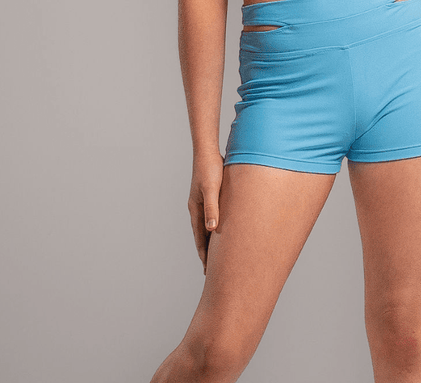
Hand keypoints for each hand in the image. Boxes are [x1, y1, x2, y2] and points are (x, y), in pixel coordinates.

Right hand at [188, 149, 224, 273]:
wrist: (207, 151)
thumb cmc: (210, 169)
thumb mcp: (211, 190)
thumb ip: (212, 209)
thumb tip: (212, 230)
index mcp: (196, 209)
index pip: (199, 238)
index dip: (204, 255)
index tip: (208, 271)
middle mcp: (197, 208)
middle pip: (202, 235)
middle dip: (207, 252)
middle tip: (212, 270)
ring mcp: (203, 202)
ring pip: (207, 227)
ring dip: (212, 241)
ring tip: (219, 255)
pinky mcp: (211, 196)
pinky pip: (214, 216)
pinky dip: (217, 227)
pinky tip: (224, 230)